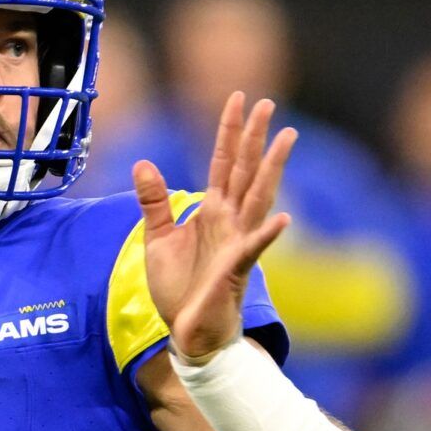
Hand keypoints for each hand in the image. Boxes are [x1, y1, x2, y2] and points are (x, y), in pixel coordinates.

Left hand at [133, 92, 295, 363]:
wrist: (187, 332)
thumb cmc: (178, 289)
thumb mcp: (158, 239)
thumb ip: (154, 202)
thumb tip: (143, 164)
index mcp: (212, 211)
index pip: (223, 162)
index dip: (229, 131)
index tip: (238, 98)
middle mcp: (230, 222)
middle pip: (246, 170)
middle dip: (256, 137)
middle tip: (269, 102)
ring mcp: (237, 244)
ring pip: (259, 198)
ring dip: (273, 169)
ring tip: (287, 139)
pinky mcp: (237, 270)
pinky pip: (254, 249)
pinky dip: (268, 235)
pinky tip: (283, 220)